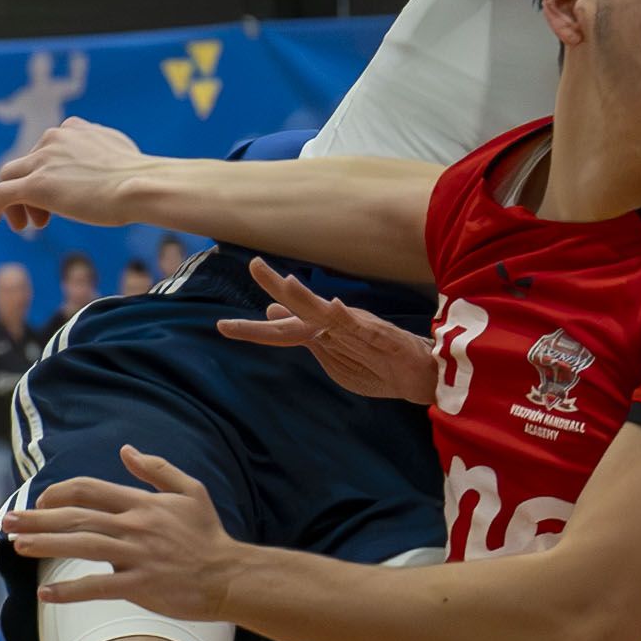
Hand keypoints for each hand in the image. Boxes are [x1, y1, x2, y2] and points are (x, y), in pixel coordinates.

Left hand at [0, 117, 145, 234]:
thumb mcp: (122, 156)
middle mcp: (54, 139)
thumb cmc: (143, 179)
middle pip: (27, 163)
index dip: (49, 173)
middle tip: (44, 217)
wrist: (142, 186)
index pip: (47, 150)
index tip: (61, 195)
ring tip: (28, 226)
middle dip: (32, 189)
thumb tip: (111, 169)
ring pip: (11, 178)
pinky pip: (1, 195)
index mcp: (74, 129)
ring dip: (16, 202)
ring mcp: (42, 161)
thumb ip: (105, 155)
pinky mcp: (35, 185)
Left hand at [0, 447, 248, 624]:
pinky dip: (70, 592)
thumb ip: (156, 469)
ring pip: (82, 546)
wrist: (230, 576)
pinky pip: (99, 587)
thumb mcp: (190, 491)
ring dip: (46, 546)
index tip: (40, 502)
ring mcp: (137, 557)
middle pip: (77, 517)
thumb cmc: (209, 535)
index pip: (90, 489)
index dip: (58, 492)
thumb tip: (126, 451)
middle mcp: (135, 527)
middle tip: (8, 522)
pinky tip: (46, 595)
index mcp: (142, 504)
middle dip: (38, 518)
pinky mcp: (141, 586)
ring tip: (18, 547)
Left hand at [217, 259, 437, 404]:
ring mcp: (357, 329)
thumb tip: (271, 311)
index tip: (222, 326)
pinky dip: (347, 318)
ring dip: (307, 297)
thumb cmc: (377, 363)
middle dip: (277, 288)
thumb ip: (301, 333)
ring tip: (287, 282)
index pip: (282, 329)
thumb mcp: (330, 353)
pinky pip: (361, 328)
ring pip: (327, 313)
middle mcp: (335, 325)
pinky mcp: (379, 337)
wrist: (419, 375)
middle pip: (301, 308)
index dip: (253, 328)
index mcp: (320, 333)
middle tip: (254, 265)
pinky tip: (335, 308)